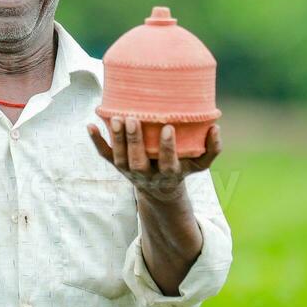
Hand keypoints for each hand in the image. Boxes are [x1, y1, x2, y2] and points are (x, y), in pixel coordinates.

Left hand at [87, 117, 220, 203]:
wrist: (159, 189)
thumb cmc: (182, 168)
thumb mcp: (199, 165)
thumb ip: (212, 149)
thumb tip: (216, 127)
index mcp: (168, 175)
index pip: (168, 164)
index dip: (167, 148)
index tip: (168, 128)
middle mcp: (146, 175)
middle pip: (137, 162)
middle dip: (134, 141)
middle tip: (133, 119)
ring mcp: (129, 170)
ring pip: (119, 158)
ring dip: (116, 139)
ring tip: (116, 117)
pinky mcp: (117, 165)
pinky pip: (104, 155)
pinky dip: (96, 141)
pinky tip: (90, 125)